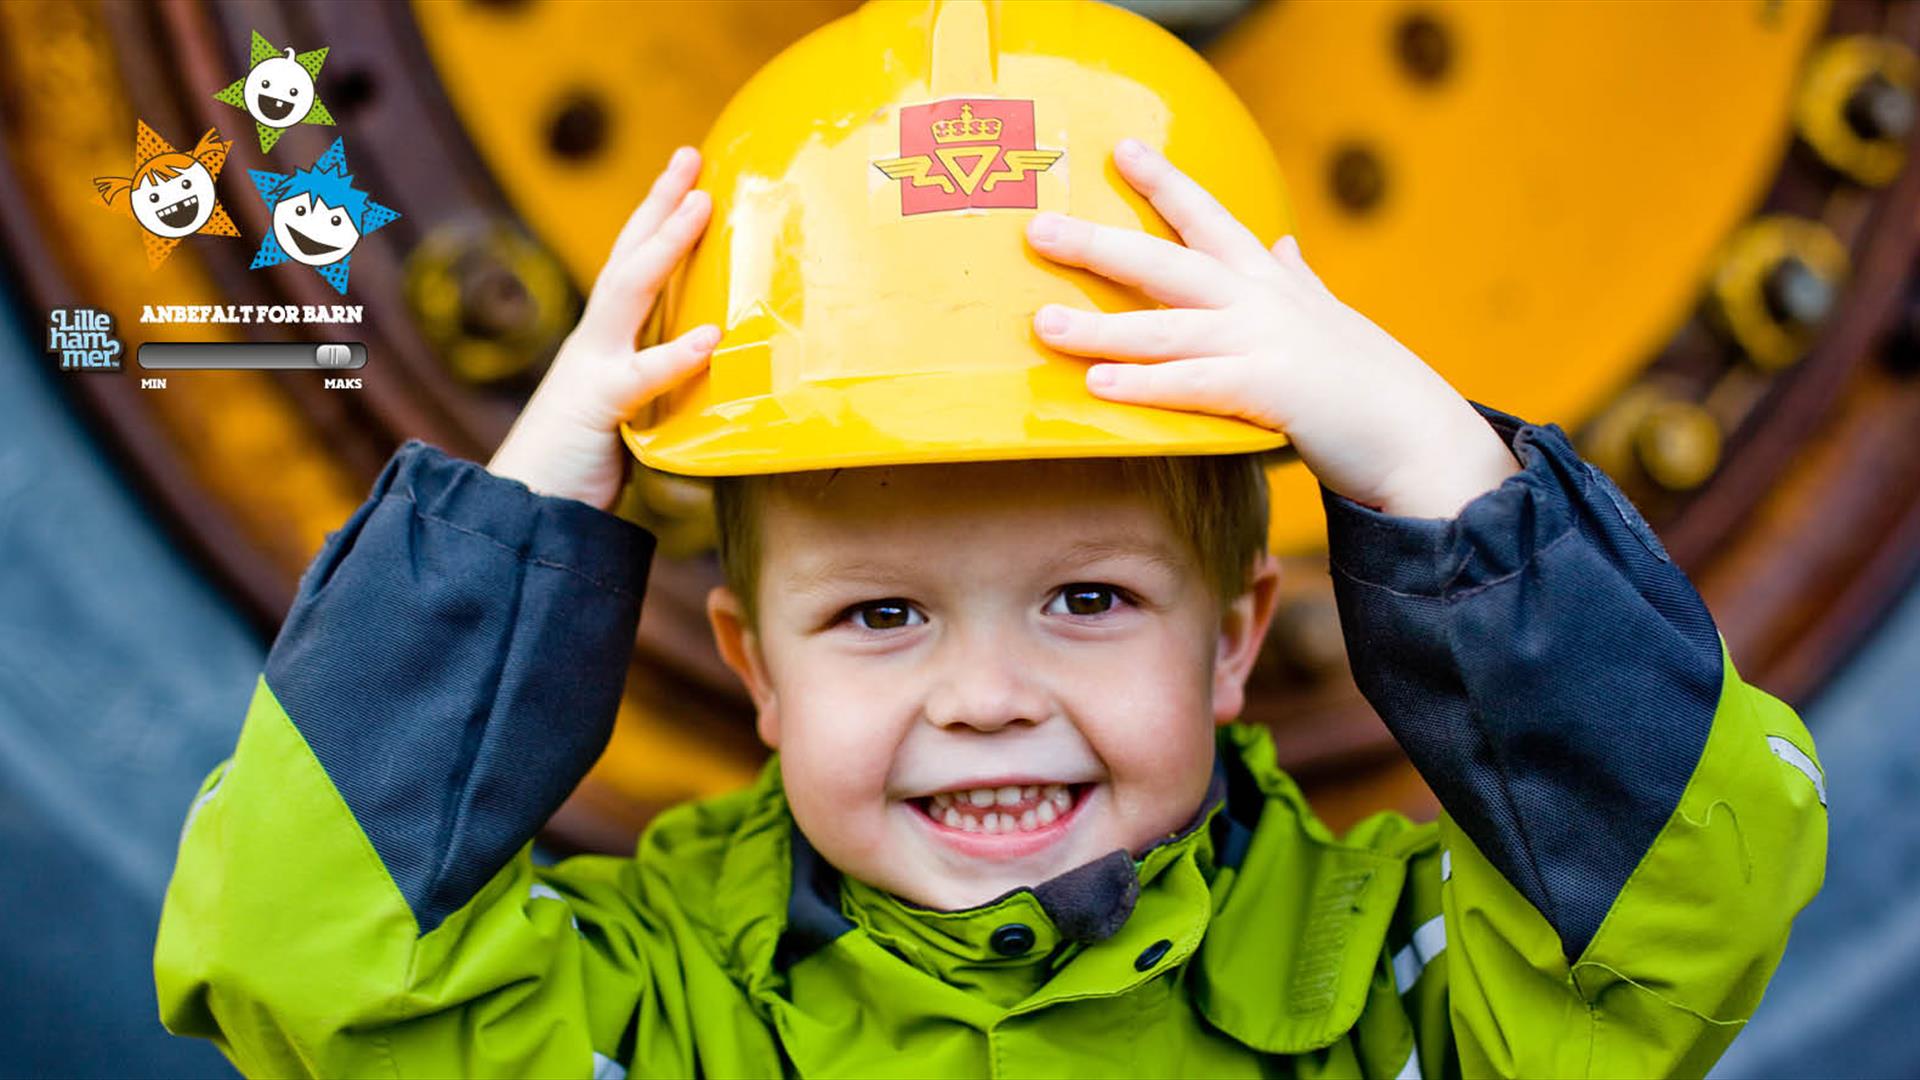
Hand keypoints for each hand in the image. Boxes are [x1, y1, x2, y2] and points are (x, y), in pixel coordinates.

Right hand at [487, 147, 717, 510]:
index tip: (688, 175)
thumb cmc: (577, 468)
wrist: (523, 512)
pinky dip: (673, 357)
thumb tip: (708, 373)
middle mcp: (594, 344)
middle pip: (627, 257)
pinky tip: (708, 339)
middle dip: (659, 202)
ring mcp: (591, 372)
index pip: (631, 267)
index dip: (658, 219)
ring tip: (702, 204)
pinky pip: (638, 379)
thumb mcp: (625, 418)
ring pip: (628, 294)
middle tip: (691, 154)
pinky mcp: (598, 412)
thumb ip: (656, 389)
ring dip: (666, 246)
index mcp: (602, 343)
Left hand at [1024, 139, 1517, 518]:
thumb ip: (1300, 281)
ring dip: (1101, 327)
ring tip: (1043, 323)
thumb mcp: (1331, 319)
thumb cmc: (1371, 385)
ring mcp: (1266, 344)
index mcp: (1273, 282)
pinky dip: (1145, 385)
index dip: (1166, 183)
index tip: (1123, 149)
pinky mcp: (1270, 393)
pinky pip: (1194, 386)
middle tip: (1039, 227)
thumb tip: (1286, 244)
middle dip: (1101, 243)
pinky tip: (1098, 388)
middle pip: (1168, 264)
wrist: (1422, 440)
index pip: (1211, 221)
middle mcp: (1263, 303)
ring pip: (1168, 328)